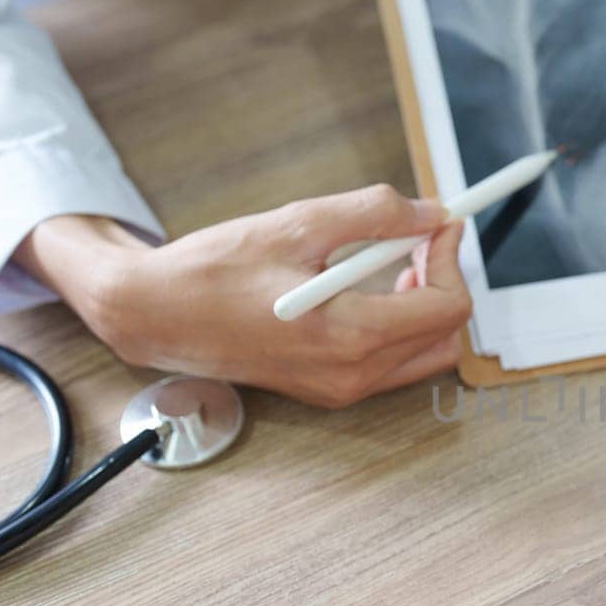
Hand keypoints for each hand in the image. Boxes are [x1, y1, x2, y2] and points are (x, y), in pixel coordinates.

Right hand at [17, 185, 471, 407]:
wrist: (155, 314)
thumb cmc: (214, 270)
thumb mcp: (297, 223)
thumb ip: (374, 214)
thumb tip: (430, 214)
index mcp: (349, 336)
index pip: (446, 307)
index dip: (450, 258)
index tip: (437, 224)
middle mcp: (351, 375)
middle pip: (445, 337)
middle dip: (442, 284)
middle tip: (413, 242)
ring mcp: (340, 390)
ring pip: (423, 355)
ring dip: (423, 306)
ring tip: (386, 262)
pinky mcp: (327, 391)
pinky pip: (390, 364)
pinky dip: (396, 325)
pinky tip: (362, 288)